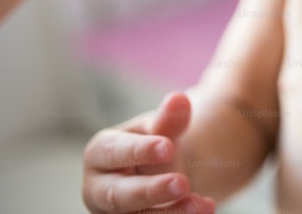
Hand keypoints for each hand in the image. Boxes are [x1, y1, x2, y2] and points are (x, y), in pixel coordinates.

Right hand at [82, 92, 214, 213]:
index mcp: (99, 155)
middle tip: (182, 183)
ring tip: (202, 203)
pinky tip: (204, 208)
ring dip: (171, 212)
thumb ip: (168, 119)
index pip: (112, 152)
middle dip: (150, 191)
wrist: (160, 171)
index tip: (168, 146)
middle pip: (117, 195)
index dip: (139, 150)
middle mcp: (97, 190)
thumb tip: (179, 98)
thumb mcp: (160, 130)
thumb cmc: (152, 144)